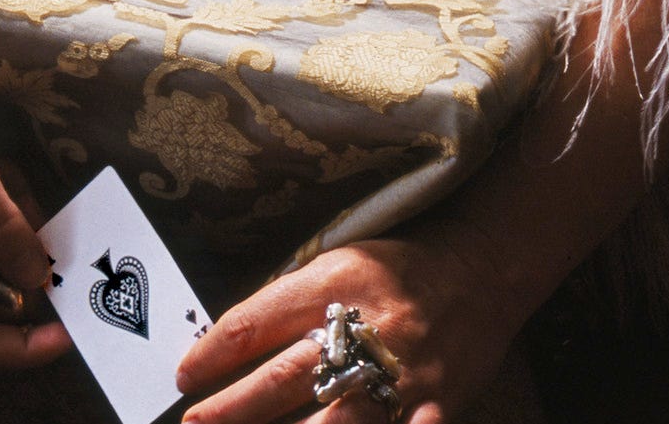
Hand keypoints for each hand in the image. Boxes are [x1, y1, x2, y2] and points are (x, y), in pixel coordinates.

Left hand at [181, 236, 506, 423]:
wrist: (484, 267)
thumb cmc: (402, 266)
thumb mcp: (340, 261)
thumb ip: (292, 301)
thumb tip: (233, 342)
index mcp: (334, 282)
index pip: (256, 322)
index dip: (212, 354)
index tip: (184, 376)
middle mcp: (364, 327)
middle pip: (283, 378)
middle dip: (231, 409)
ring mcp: (400, 373)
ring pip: (330, 422)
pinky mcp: (431, 406)